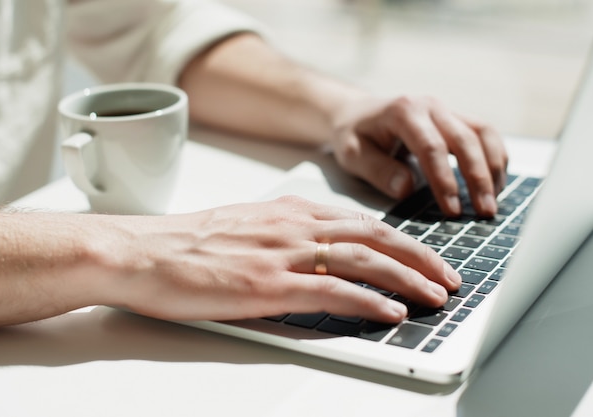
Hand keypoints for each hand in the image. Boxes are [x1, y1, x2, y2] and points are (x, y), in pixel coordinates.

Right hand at [110, 197, 461, 322]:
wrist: (143, 251)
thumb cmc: (189, 243)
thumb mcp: (248, 226)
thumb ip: (287, 233)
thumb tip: (319, 251)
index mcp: (290, 211)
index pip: (361, 222)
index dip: (400, 241)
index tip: (424, 257)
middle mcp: (294, 226)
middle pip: (374, 237)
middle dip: (419, 257)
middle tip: (449, 276)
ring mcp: (283, 254)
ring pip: (363, 260)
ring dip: (406, 278)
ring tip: (436, 296)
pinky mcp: (267, 285)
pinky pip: (331, 291)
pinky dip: (367, 301)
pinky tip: (391, 312)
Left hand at [330, 95, 507, 216]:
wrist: (356, 113)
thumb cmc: (353, 135)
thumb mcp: (353, 154)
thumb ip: (378, 170)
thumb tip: (406, 188)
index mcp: (404, 112)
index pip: (432, 148)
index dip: (445, 180)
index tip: (452, 210)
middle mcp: (430, 106)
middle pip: (465, 140)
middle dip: (478, 178)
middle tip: (484, 212)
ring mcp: (446, 110)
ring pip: (483, 133)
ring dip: (493, 168)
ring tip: (493, 201)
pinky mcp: (455, 118)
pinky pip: (485, 133)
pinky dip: (496, 157)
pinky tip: (496, 183)